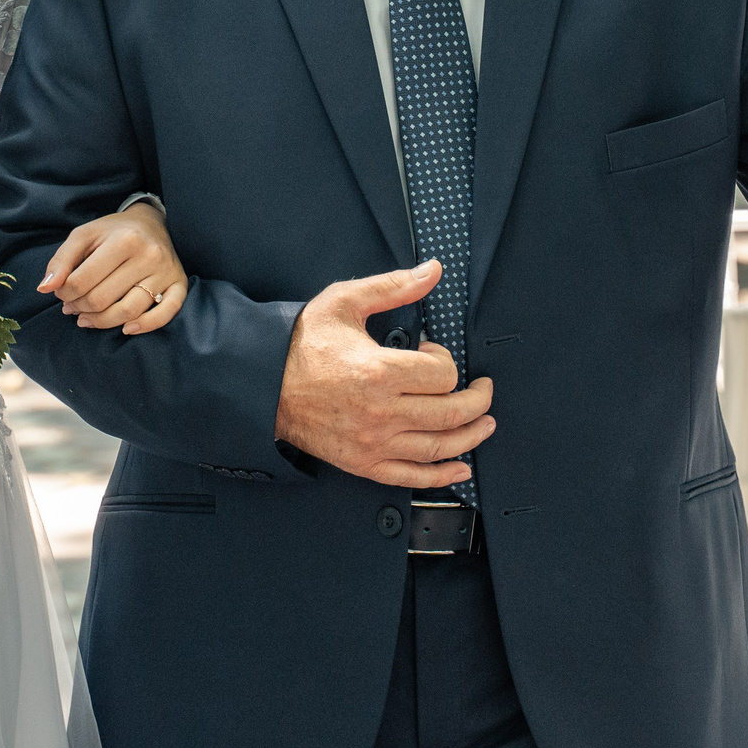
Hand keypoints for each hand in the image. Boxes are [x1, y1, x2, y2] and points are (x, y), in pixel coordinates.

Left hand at [39, 203, 187, 334]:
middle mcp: (149, 255)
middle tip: (72, 307)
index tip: (61, 293)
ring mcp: (166, 272)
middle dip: (80, 308)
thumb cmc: (113, 232)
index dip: (64, 294)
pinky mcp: (180, 284)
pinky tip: (126, 328)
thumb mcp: (84, 236)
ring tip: (88, 319)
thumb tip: (45, 288)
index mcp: (123, 240)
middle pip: (103, 299)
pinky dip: (144, 326)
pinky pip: (165, 314)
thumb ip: (61, 260)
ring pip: (129, 312)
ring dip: (102, 322)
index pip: (82, 281)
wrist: (152, 223)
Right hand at [274, 260, 494, 488]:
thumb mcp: (345, 302)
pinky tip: (460, 467)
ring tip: (484, 424)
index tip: (433, 352)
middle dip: (477, 401)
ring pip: (439, 447)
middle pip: (451, 413)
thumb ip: (393, 287)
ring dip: (471, 437)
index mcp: (378, 372)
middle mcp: (380, 413)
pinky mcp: (363, 463)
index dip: (447, 359)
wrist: (263, 384)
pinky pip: (412, 477)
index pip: (442, 374)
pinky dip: (442, 475)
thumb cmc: (301, 345)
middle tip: (483, 389)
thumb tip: (432, 271)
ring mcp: (373, 443)